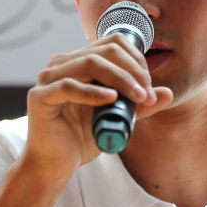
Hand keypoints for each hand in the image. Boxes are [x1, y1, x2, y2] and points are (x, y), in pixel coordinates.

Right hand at [23, 33, 171, 181]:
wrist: (56, 163)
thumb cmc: (82, 136)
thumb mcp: (116, 117)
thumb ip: (137, 104)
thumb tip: (167, 92)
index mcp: (78, 61)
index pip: (112, 43)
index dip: (135, 59)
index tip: (149, 85)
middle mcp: (61, 63)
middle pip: (104, 50)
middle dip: (131, 70)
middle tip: (146, 93)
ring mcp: (48, 78)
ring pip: (89, 63)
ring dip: (119, 79)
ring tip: (137, 97)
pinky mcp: (40, 97)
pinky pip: (68, 86)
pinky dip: (92, 92)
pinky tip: (110, 99)